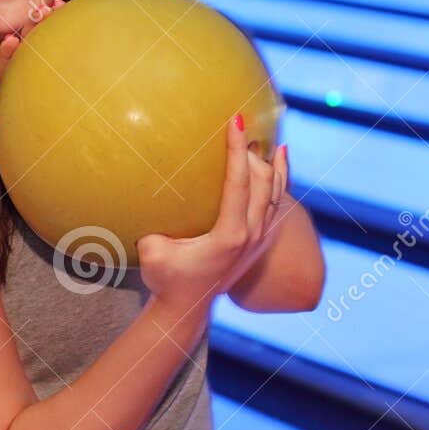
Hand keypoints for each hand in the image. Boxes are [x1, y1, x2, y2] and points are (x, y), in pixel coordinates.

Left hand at [0, 0, 64, 138]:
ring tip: (54, 4)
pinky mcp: (49, 49)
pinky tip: (64, 4)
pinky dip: (58, 20)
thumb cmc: (24, 111)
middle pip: (25, 40)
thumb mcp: (13, 116)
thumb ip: (1, 120)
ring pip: (39, 33)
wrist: (35, 106)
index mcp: (12, 76)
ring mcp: (35, 53)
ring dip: (46, 18)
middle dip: (31, 26)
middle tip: (38, 12)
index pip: (8, 63)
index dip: (8, 51)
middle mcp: (22, 61)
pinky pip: (53, 33)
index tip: (10, 40)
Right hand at [136, 115, 289, 312]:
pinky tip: (279, 161)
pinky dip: (280, 181)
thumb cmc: (166, 278)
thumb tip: (148, 194)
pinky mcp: (260, 242)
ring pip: (276, 193)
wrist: (187, 308)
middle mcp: (252, 235)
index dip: (237, 150)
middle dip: (253, 152)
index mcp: (231, 235)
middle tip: (240, 127)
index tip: (235, 121)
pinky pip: (276, 204)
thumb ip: (154, 227)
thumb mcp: (152, 251)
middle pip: (263, 182)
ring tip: (269, 139)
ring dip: (273, 165)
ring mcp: (260, 239)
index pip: (240, 182)